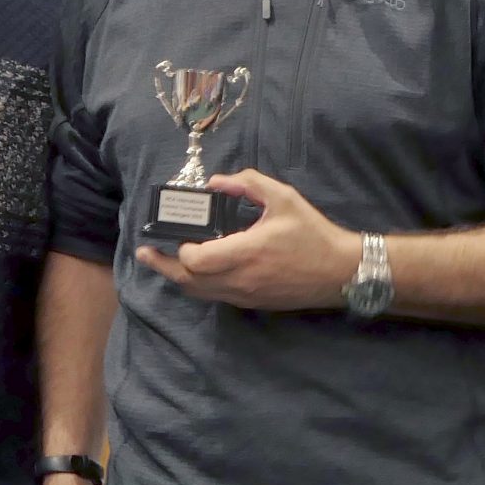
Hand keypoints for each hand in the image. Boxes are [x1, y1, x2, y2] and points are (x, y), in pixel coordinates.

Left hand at [134, 170, 356, 310]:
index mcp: (246, 252)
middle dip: (162, 266)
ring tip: (160, 263)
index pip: (196, 260)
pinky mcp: (251, 303)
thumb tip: (216, 181)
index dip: (181, 249)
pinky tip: (193, 272)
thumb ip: (248, 184)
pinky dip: (197, 285)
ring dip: (177, 278)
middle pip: (188, 281)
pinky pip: (214, 297)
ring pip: (199, 293)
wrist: (340, 272)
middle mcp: (240, 279)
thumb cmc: (313, 233)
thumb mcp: (284, 198)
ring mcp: (245, 295)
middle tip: (144, 252)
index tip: (180, 234)